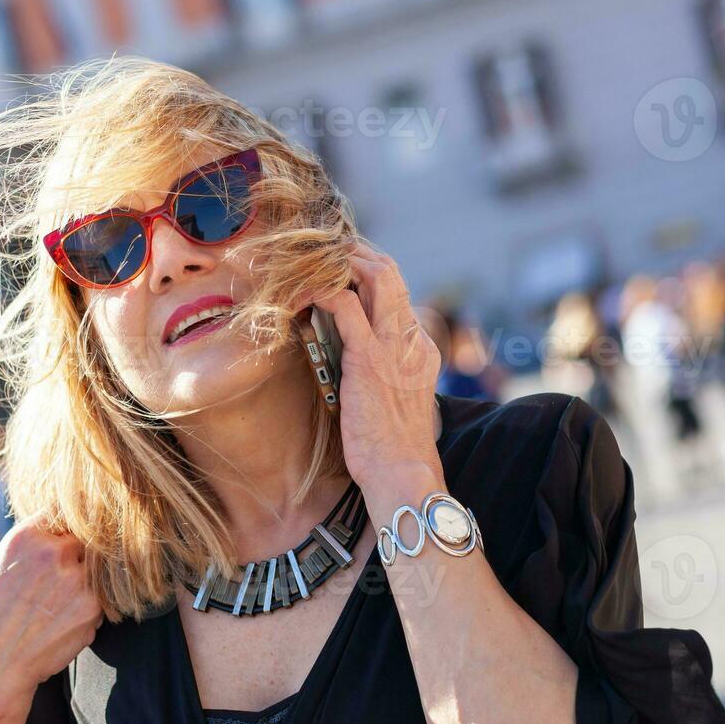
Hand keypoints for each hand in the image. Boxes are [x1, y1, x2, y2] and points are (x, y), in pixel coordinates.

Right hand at [0, 511, 103, 723]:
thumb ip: (26, 554)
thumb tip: (49, 545)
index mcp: (25, 536)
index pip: (61, 511)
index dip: (63, 527)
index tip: (62, 541)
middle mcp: (54, 551)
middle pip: (85, 541)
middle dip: (78, 560)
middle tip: (58, 588)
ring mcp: (77, 578)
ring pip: (97, 573)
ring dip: (85, 589)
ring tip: (55, 612)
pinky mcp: (92, 608)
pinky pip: (102, 603)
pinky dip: (88, 615)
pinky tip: (60, 629)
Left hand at [311, 240, 443, 489]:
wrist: (402, 472)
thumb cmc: (391, 448)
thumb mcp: (394, 401)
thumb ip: (382, 373)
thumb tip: (351, 361)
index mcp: (422, 348)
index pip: (398, 293)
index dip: (369, 273)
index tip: (341, 269)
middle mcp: (412, 338)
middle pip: (391, 273)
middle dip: (357, 253)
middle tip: (325, 250)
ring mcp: (393, 345)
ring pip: (375, 276)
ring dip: (341, 261)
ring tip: (312, 261)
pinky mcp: (369, 357)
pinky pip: (345, 306)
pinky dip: (322, 290)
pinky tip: (302, 293)